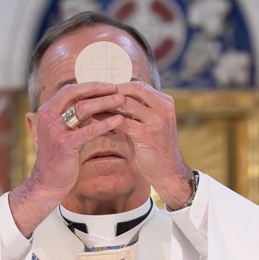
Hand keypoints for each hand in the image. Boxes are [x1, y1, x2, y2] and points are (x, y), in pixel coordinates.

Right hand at [9, 81, 139, 234]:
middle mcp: (48, 116)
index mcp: (47, 111)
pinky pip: (87, 130)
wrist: (47, 183)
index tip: (108, 84)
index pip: (70, 90)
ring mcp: (54, 130)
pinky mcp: (64, 144)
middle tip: (117, 88)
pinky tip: (119, 120)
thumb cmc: (59, 159)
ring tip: (122, 100)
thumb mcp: (65, 133)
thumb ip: (75, 119)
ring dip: (104, 102)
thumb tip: (96, 105)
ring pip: (82, 109)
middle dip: (98, 89)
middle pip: (76, 94)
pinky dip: (104, 124)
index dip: (90, 86)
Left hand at [87, 79, 195, 208]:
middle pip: (132, 90)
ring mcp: (156, 120)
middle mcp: (163, 108)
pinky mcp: (147, 134)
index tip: (101, 91)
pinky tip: (95, 121)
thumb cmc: (156, 149)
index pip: (138, 86)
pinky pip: (122, 122)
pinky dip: (107, 120)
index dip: (118, 87)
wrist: (168, 173)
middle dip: (110, 93)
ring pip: (125, 104)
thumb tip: (113, 98)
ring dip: (106, 104)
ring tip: (90, 106)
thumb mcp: (151, 124)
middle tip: (92, 96)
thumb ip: (138, 110)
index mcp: (165, 102)